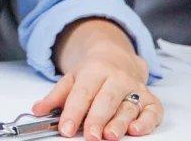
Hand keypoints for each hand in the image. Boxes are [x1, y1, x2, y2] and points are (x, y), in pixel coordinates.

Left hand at [36, 19, 159, 138]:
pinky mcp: (150, 99)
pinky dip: (147, 121)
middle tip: (90, 136)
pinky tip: (137, 130)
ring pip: (128, 107)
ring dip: (120, 123)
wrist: (118, 58)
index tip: (65, 129)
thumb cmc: (93, 73)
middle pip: (106, 100)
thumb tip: (38, 110)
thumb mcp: (72, 79)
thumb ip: (56, 96)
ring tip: (110, 136)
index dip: (73, 112)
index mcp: (95, 70)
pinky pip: (153, 110)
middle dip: (97, 119)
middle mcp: (117, 78)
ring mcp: (135, 88)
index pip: (82, 93)